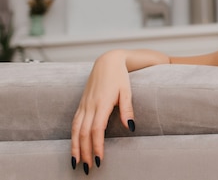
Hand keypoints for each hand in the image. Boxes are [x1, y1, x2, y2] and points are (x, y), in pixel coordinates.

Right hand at [70, 50, 134, 173]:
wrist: (107, 61)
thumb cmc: (120, 76)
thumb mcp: (127, 91)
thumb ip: (128, 109)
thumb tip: (131, 127)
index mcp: (102, 103)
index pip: (96, 129)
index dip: (96, 146)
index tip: (98, 159)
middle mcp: (90, 106)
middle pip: (84, 133)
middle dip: (84, 152)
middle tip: (87, 168)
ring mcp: (84, 105)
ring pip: (76, 130)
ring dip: (75, 147)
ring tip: (76, 162)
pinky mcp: (81, 104)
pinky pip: (74, 123)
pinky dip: (72, 137)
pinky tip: (74, 146)